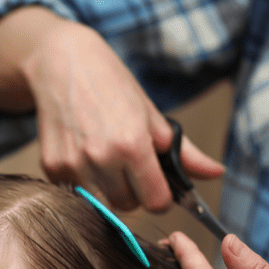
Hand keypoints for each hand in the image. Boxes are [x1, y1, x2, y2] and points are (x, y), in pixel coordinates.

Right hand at [0, 7, 223, 211]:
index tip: (156, 184)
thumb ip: (183, 152)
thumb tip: (216, 173)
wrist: (63, 63)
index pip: (156, 202)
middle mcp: (101, 157)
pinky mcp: (51, 167)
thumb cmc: (111, 84)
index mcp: (133, 144)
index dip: (160, 196)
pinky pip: (76, 190)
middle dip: (133, 191)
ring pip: (100, 201)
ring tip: (103, 154)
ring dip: (107, 186)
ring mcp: (73, 164)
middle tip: (128, 164)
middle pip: (128, 205)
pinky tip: (81, 151)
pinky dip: (82, 178)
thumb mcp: (152, 115)